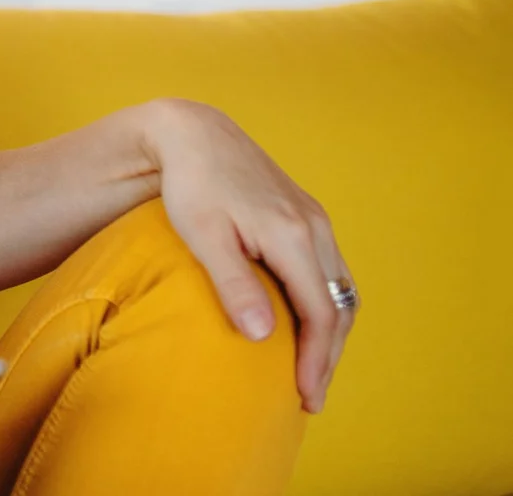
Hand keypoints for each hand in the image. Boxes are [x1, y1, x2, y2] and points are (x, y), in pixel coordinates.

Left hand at [145, 98, 356, 412]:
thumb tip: (262, 336)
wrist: (195, 133)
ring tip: (310, 369)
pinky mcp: (305, 215)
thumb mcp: (203, 235)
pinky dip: (324, 305)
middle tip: (310, 396)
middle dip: (328, 356)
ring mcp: (315, 220)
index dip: (315, 360)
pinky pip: (328, 271)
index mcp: (293, 236)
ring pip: (339, 289)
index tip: (304, 395)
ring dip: (330, 333)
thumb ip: (233, 284)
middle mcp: (315, 228)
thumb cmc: (191, 184)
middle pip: (339, 307)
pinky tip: (303, 325)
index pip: (320, 314)